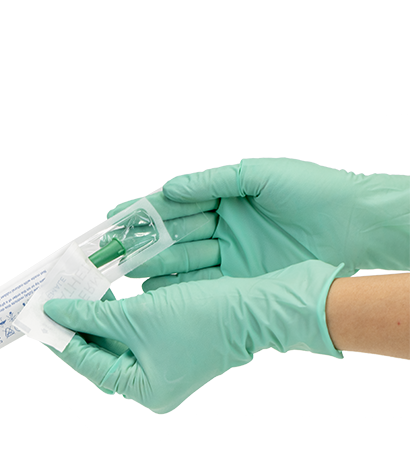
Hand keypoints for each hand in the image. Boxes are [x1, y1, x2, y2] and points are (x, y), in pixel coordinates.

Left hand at [43, 260, 343, 413]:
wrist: (256, 307)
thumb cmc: (203, 318)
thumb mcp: (138, 316)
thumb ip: (92, 314)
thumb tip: (56, 311)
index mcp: (143, 389)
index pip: (88, 364)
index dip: (61, 337)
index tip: (39, 315)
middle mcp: (149, 384)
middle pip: (98, 355)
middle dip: (75, 326)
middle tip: (51, 302)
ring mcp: (160, 366)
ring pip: (113, 342)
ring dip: (94, 317)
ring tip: (71, 292)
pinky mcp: (168, 346)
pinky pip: (132, 333)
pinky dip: (115, 315)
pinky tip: (99, 293)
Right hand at [115, 159, 409, 290]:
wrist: (352, 226)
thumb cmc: (311, 192)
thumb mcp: (259, 176)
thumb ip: (213, 182)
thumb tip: (171, 189)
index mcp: (224, 195)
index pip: (174, 202)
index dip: (144, 210)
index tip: (116, 217)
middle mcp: (222, 224)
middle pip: (173, 233)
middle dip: (144, 242)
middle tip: (117, 253)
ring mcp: (230, 252)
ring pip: (183, 259)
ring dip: (156, 266)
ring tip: (131, 274)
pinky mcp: (240, 278)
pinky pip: (202, 282)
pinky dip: (178, 287)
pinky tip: (156, 291)